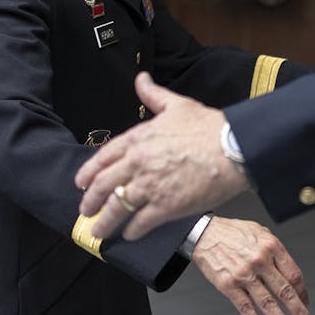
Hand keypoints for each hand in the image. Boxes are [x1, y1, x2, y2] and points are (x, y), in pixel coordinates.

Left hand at [75, 73, 247, 239]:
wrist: (233, 148)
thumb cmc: (209, 127)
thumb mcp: (178, 105)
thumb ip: (154, 95)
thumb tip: (141, 79)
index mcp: (138, 139)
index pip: (102, 159)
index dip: (88, 174)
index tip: (81, 184)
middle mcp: (138, 163)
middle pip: (103, 186)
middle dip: (91, 202)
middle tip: (86, 211)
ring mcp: (150, 186)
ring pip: (117, 208)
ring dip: (105, 222)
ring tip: (100, 230)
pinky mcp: (166, 206)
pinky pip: (141, 222)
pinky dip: (132, 231)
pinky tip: (129, 234)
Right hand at [193, 216, 311, 314]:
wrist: (204, 234)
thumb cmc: (234, 233)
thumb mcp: (261, 233)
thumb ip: (276, 252)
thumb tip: (290, 273)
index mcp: (272, 247)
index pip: (294, 275)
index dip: (303, 293)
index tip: (306, 303)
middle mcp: (260, 261)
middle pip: (285, 292)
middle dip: (299, 311)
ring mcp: (244, 274)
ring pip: (268, 303)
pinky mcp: (228, 285)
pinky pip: (245, 307)